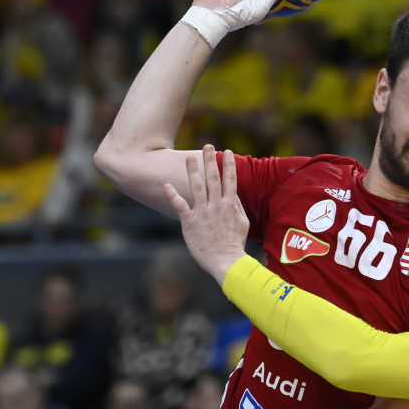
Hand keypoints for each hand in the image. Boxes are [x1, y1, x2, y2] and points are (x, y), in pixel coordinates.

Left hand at [163, 145, 249, 282]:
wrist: (225, 261)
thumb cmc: (234, 244)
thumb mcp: (243, 223)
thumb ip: (238, 207)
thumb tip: (234, 194)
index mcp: (230, 205)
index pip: (230, 180)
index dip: (228, 164)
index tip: (227, 151)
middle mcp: (216, 206)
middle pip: (213, 179)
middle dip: (210, 160)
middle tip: (207, 146)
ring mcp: (203, 213)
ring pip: (196, 188)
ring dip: (193, 171)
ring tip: (189, 158)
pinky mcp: (190, 223)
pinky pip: (180, 206)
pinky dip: (173, 195)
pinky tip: (166, 185)